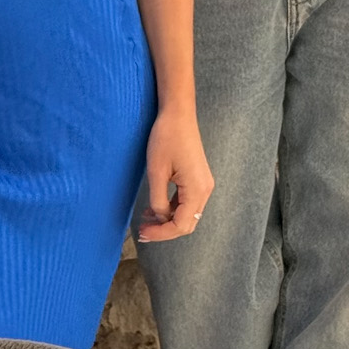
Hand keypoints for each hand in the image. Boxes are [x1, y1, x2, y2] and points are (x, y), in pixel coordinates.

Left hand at [137, 106, 213, 242]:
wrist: (178, 114)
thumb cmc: (166, 138)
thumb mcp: (157, 171)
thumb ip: (157, 199)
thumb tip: (159, 217)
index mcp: (197, 190)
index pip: (181, 225)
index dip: (161, 233)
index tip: (143, 233)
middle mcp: (205, 190)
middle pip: (187, 223)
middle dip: (165, 230)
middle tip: (143, 231)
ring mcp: (204, 184)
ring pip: (187, 214)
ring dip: (167, 220)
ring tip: (145, 219)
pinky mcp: (198, 179)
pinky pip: (187, 202)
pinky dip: (172, 208)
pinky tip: (155, 207)